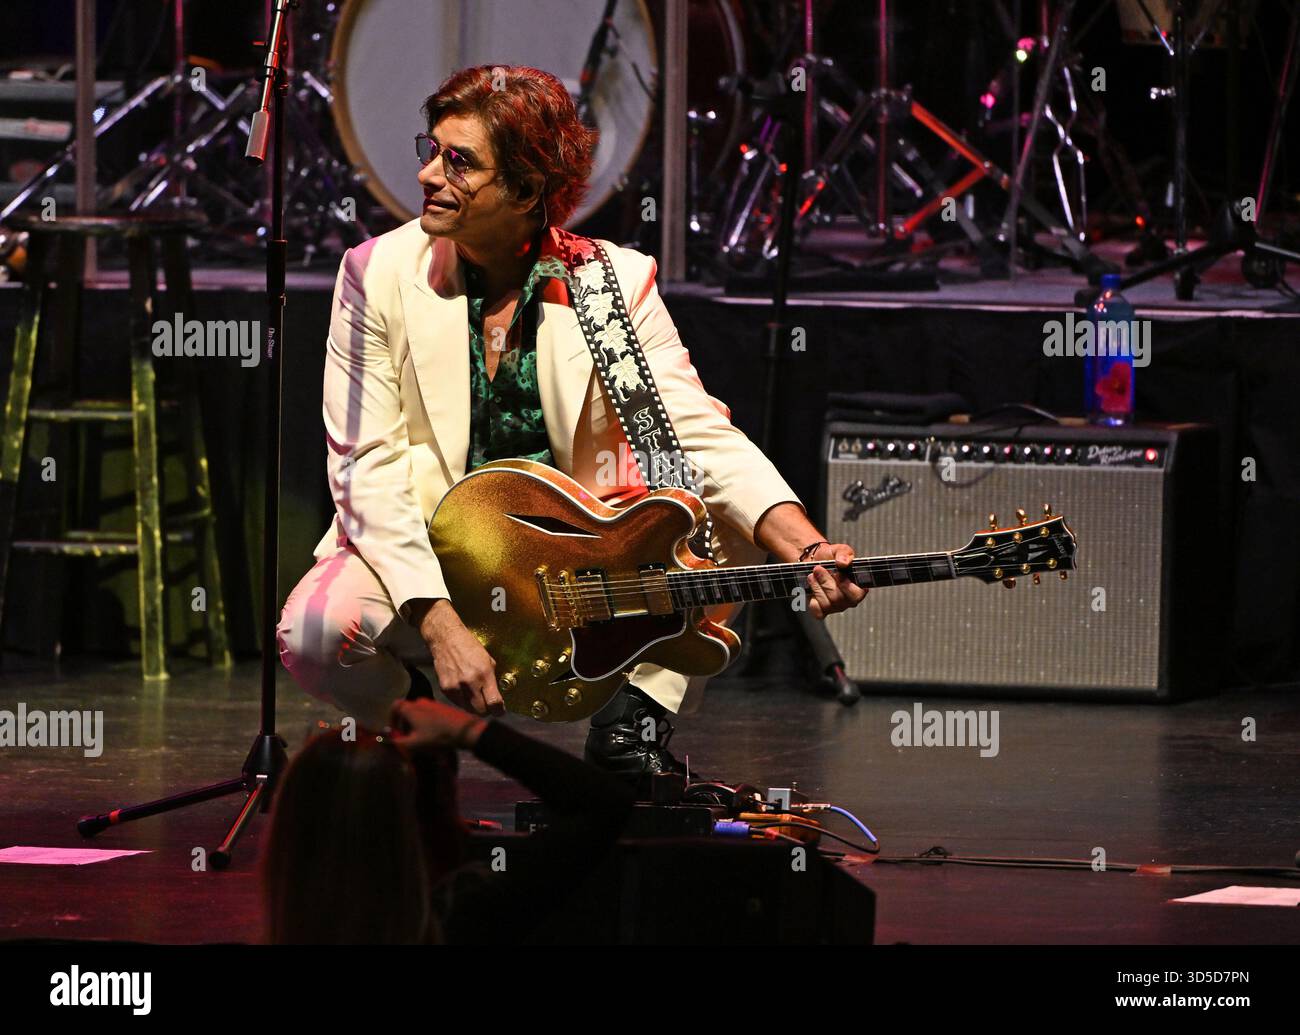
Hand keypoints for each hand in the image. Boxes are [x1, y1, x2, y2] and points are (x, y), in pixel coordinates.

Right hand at [388, 697, 486, 751]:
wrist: (465, 731)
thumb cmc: (436, 737)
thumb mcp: (414, 744)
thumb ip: (397, 743)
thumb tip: (385, 741)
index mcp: (411, 708)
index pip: (394, 706)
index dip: (391, 719)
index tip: (394, 731)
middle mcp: (421, 702)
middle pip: (407, 710)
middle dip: (404, 724)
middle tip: (406, 738)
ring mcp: (434, 703)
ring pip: (419, 713)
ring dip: (416, 725)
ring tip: (420, 739)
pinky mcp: (444, 708)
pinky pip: (430, 714)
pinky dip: (426, 723)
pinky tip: (433, 735)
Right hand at [419, 600, 504, 715]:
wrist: (446, 639)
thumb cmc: (468, 646)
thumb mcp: (488, 660)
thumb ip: (492, 679)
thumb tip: (497, 696)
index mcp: (484, 674)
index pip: (494, 702)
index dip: (499, 710)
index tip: (500, 710)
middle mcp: (470, 682)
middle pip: (481, 711)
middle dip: (487, 710)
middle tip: (488, 705)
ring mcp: (456, 686)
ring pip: (468, 709)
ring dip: (474, 707)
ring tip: (475, 697)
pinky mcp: (445, 688)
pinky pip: (457, 703)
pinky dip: (462, 701)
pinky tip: (464, 691)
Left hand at [805, 543, 867, 618]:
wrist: (814, 561)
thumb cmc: (831, 557)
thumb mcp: (839, 549)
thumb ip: (844, 553)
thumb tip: (843, 562)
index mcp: (859, 587)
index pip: (857, 595)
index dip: (846, 585)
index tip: (837, 573)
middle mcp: (849, 600)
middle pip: (838, 599)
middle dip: (826, 581)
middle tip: (818, 568)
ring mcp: (836, 607)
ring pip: (827, 604)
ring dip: (817, 587)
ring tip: (813, 574)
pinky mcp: (822, 611)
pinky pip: (818, 611)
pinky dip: (813, 597)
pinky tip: (812, 585)